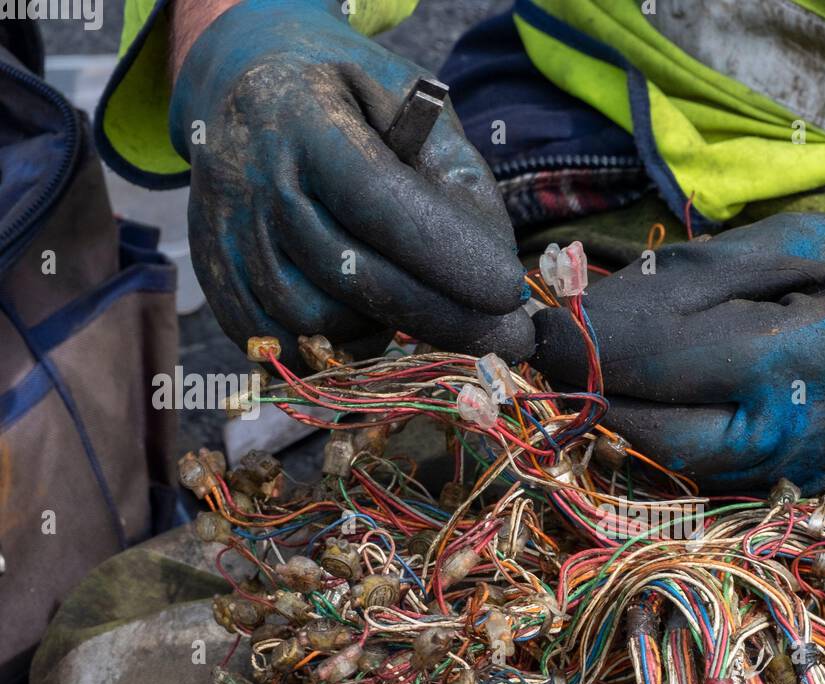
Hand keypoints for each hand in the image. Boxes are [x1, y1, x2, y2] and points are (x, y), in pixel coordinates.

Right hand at [170, 0, 531, 364]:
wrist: (246, 91)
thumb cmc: (352, 107)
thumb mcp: (414, 110)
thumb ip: (459, 182)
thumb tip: (497, 275)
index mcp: (304, 118)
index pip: (378, 200)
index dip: (445, 254)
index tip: (507, 291)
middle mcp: (252, 177)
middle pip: (349, 272)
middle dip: (439, 315)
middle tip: (504, 336)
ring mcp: (224, 234)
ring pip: (314, 321)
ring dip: (381, 329)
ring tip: (416, 303)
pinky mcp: (215, 279)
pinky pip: (280, 344)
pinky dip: (336, 349)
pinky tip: (368, 320)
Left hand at [532, 200, 824, 492]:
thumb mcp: (814, 238)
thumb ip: (712, 275)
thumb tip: (614, 302)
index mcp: (812, 356)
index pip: (671, 363)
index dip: (594, 349)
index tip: (537, 332)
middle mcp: (816, 433)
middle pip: (671, 439)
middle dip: (601, 401)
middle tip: (556, 364)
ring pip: (700, 467)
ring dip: (640, 426)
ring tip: (604, 381)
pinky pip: (743, 475)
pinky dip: (696, 441)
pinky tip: (675, 406)